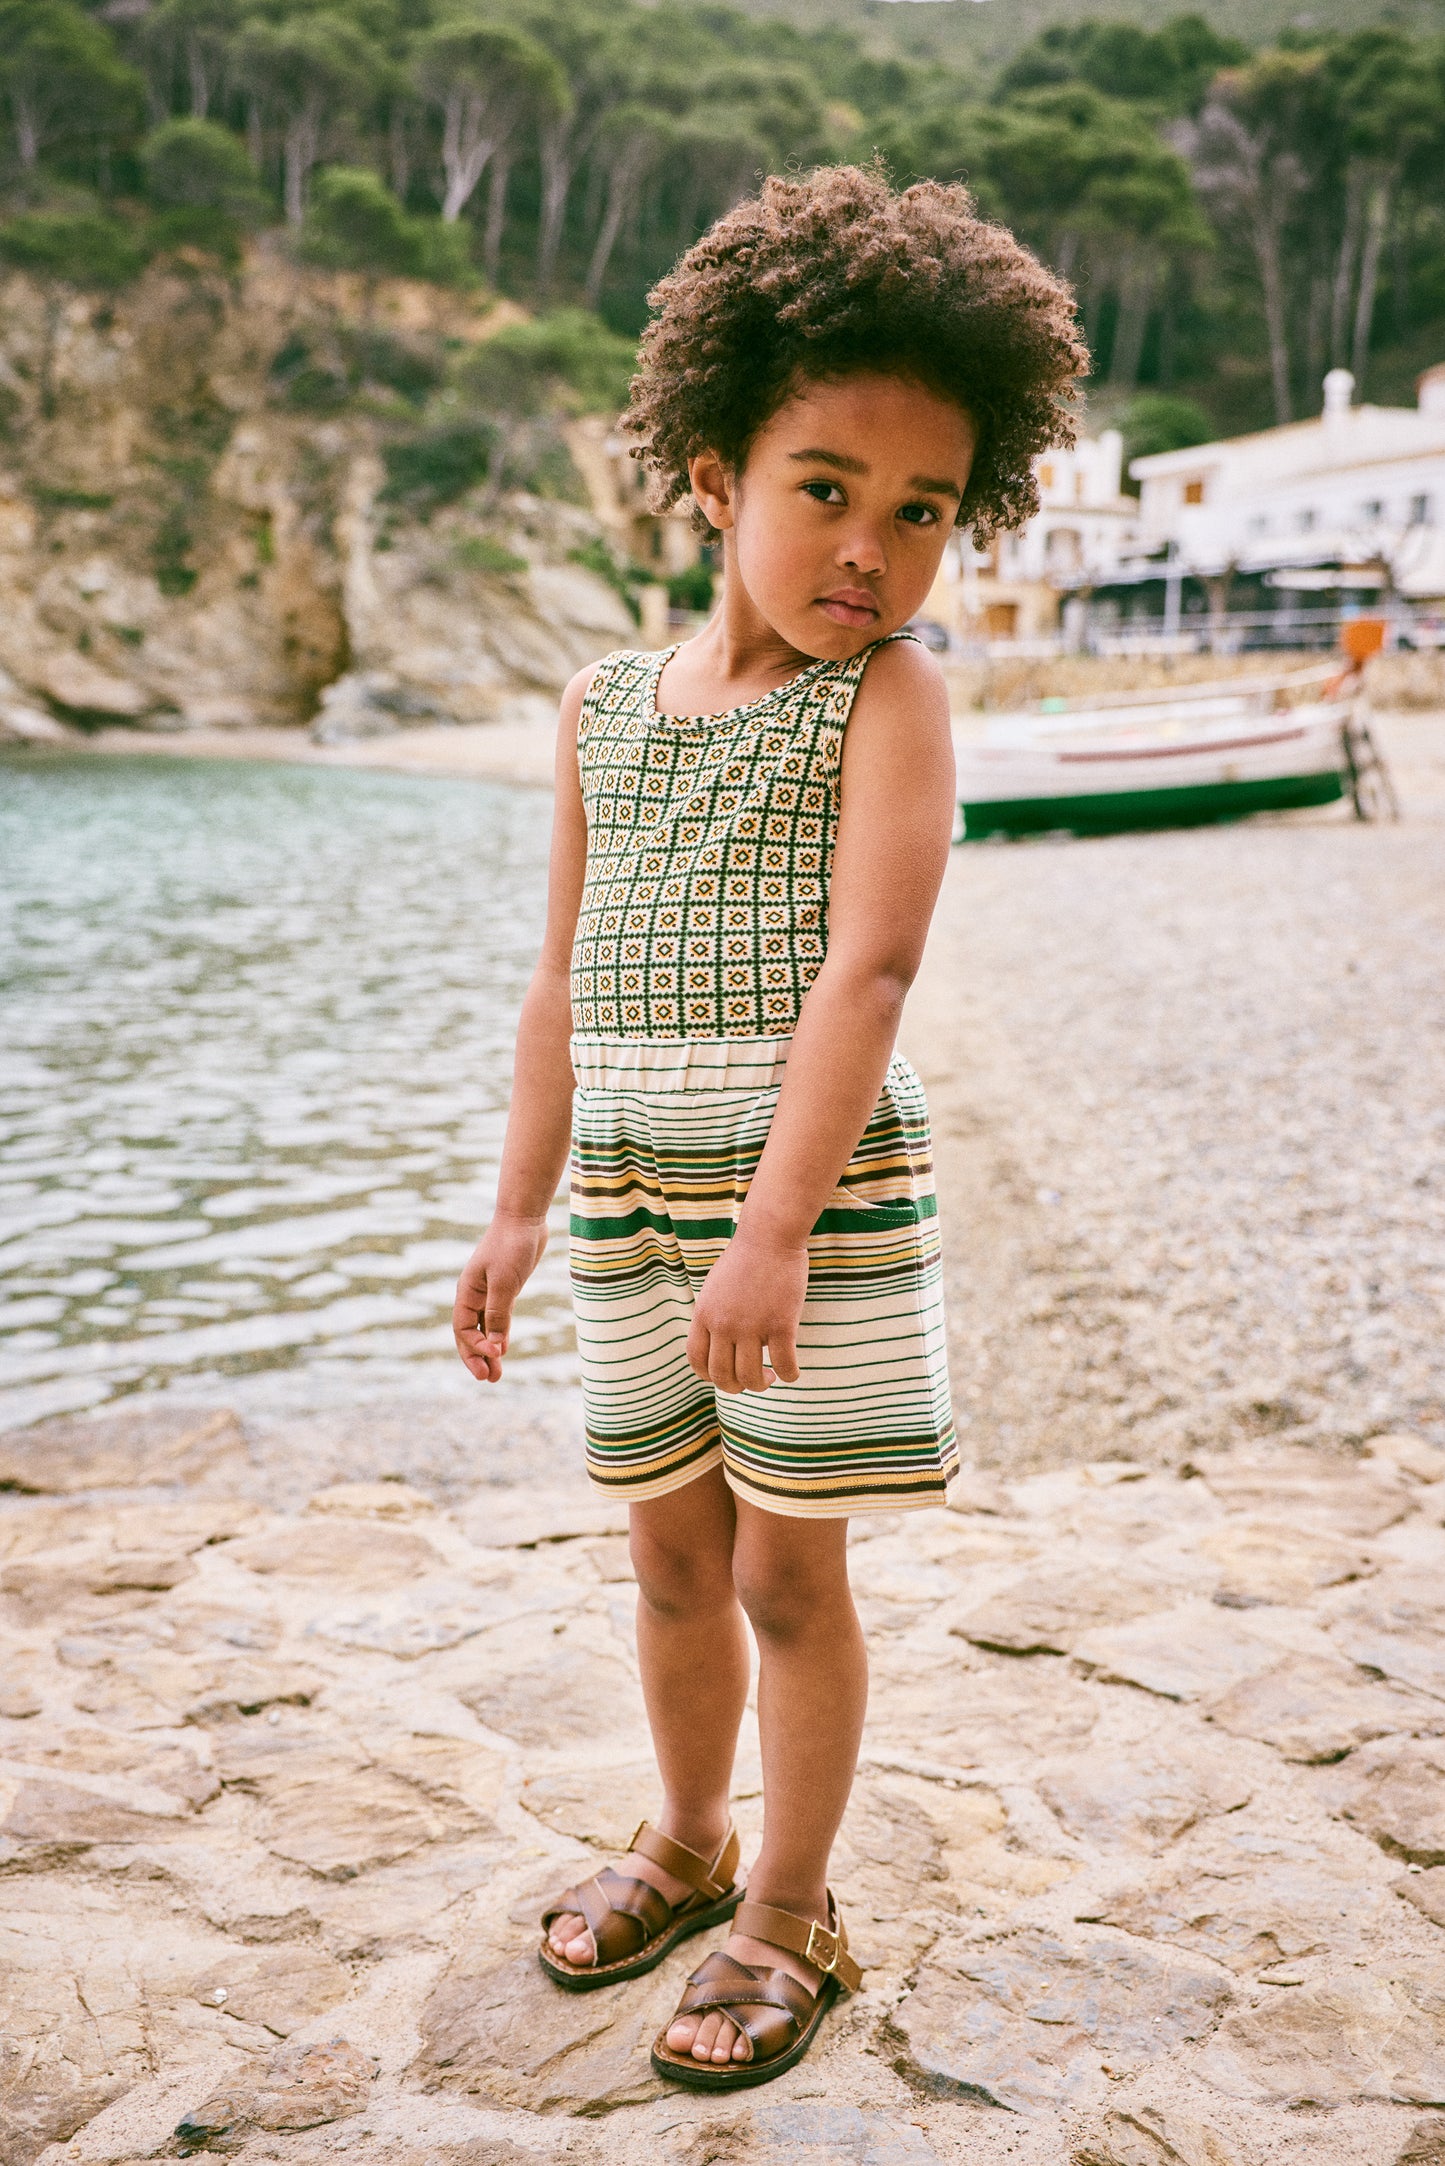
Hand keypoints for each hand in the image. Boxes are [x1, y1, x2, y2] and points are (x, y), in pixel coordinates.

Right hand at [453, 1215, 548, 1382]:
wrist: (524, 1218)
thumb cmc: (511, 1246)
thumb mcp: (504, 1282)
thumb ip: (498, 1314)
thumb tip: (497, 1348)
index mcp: (466, 1292)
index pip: (463, 1329)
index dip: (476, 1347)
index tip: (496, 1357)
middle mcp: (474, 1295)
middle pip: (469, 1334)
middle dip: (477, 1357)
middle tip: (488, 1379)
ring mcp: (489, 1293)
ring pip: (485, 1329)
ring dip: (490, 1351)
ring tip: (496, 1375)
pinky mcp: (505, 1290)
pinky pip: (498, 1319)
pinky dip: (500, 1336)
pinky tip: (505, 1350)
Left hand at [687, 1226, 807, 1394]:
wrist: (770, 1235)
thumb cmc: (745, 1259)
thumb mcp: (715, 1287)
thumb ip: (712, 1316)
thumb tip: (719, 1346)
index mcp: (704, 1314)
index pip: (696, 1361)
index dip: (709, 1376)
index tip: (726, 1375)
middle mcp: (724, 1324)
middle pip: (722, 1376)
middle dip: (736, 1387)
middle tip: (751, 1380)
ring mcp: (752, 1325)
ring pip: (751, 1377)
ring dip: (761, 1384)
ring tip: (769, 1376)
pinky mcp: (781, 1323)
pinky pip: (784, 1365)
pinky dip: (789, 1375)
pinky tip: (792, 1373)